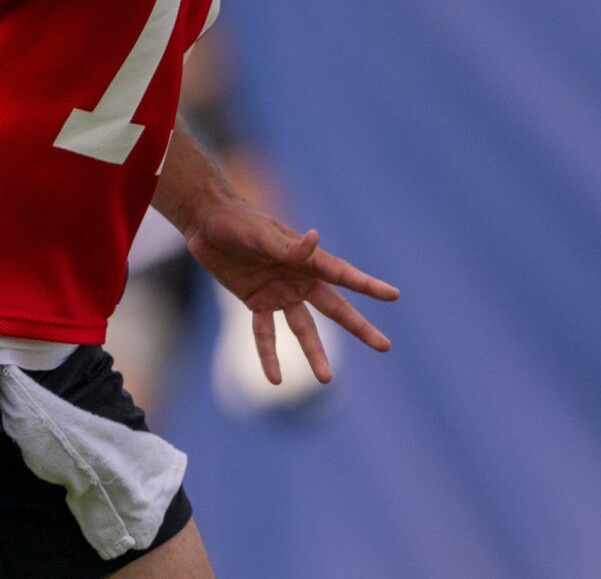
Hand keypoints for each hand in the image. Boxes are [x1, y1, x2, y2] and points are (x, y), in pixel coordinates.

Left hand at [184, 193, 398, 384]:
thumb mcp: (261, 235)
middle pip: (335, 308)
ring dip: (314, 353)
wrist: (207, 222)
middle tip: (385, 346)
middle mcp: (299, 278)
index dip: (369, 286)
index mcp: (307, 259)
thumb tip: (316, 239)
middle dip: (359, 327)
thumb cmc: (238, 221)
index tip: (394, 295)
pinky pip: (265, 333)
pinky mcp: (257, 300)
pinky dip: (269, 355)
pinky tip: (274, 379)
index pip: (344, 275)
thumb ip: (287, 247)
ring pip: (303, 328)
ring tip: (326, 379)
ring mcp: (280, 292)